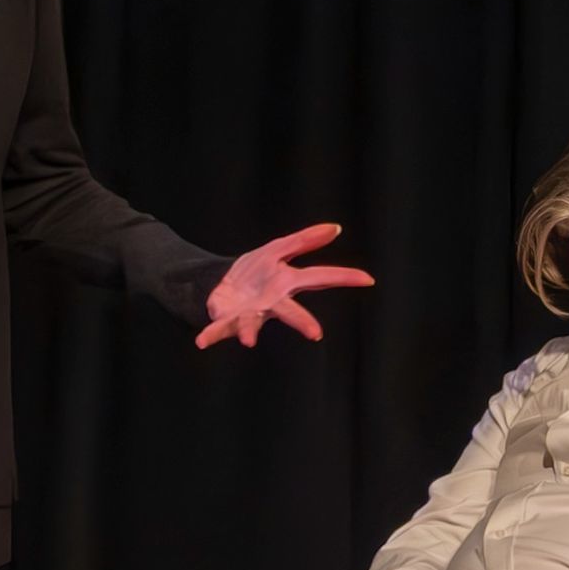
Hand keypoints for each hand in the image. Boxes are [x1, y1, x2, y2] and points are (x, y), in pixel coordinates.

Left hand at [196, 222, 374, 349]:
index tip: (367, 279)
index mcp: (286, 284)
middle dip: (301, 321)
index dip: (343, 277)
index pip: (319, 278)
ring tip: (249, 340)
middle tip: (316, 333)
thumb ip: (305, 240)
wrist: (223, 286)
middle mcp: (272, 303)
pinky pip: (218, 329)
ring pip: (253, 324)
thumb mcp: (278, 249)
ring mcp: (250, 314)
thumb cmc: (255, 273)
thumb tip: (335, 228)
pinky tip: (201, 342)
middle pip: (290, 311)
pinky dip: (210, 335)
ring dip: (250, 331)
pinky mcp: (227, 319)